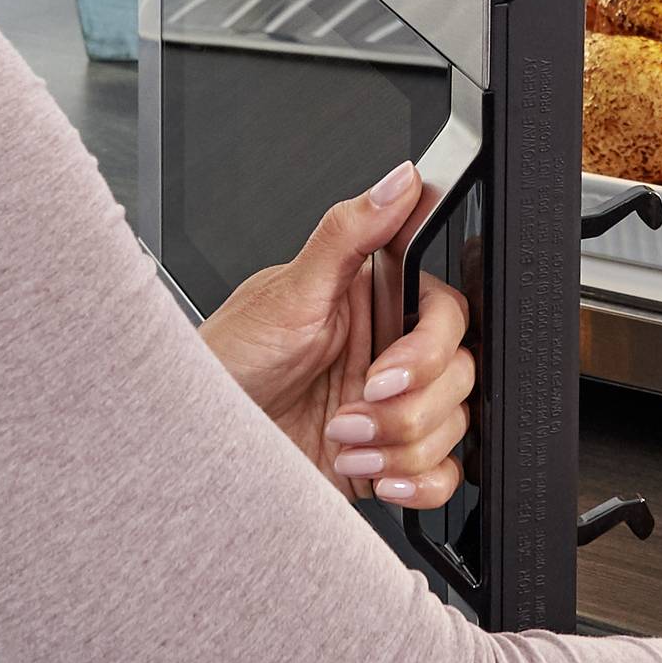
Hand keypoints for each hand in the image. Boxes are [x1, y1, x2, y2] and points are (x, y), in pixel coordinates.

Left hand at [198, 161, 477, 510]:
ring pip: (455, 425)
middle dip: (407, 407)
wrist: (201, 443)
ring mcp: (392, 408)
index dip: (427, 348)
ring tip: (342, 441)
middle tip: (351, 411)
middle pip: (460, 373)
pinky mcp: (388, 457)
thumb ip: (348, 233)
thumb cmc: (230, 362)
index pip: (448, 314)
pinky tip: (373, 471)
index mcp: (377, 303)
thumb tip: (400, 181)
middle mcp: (390, 352)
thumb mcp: (287, 293)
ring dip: (399, 445)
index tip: (383, 372)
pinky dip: (418, 481)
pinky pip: (444, 475)